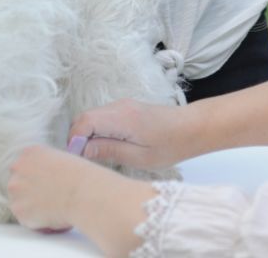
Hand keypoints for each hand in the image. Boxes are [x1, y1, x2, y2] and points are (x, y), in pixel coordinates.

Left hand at [8, 145, 83, 230]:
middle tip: (47, 198)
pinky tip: (50, 216)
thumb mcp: (62, 159)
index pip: (24, 165)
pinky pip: (24, 217)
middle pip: (17, 182)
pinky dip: (35, 220)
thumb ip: (46, 166)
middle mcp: (18, 168)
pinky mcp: (18, 210)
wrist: (83, 193)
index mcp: (30, 152)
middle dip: (29, 191)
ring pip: (18, 200)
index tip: (44, 184)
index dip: (35, 176)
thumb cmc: (80, 176)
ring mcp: (15, 189)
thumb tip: (44, 179)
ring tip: (51, 208)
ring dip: (30, 205)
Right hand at [69, 98, 193, 169]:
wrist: (192, 128)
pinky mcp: (127, 109)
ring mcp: (123, 105)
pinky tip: (107, 147)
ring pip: (92, 117)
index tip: (77, 160)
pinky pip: (103, 117)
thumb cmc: (171, 145)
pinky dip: (97, 131)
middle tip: (84, 161)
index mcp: (122, 118)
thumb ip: (109, 151)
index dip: (74, 141)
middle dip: (78, 138)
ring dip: (88, 135)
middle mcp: (119, 106)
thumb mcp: (140, 157)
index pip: (84, 122)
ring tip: (96, 156)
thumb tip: (82, 150)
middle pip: (84, 118)